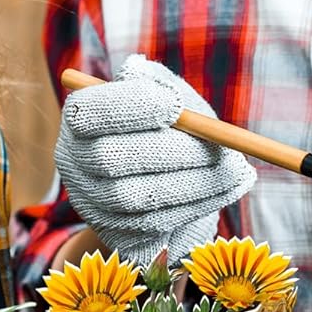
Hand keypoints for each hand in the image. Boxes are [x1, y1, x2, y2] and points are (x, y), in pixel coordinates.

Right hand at [53, 54, 255, 267]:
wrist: (165, 178)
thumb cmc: (166, 126)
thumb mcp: (165, 96)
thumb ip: (159, 84)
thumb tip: (147, 77)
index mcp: (79, 118)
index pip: (88, 112)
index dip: (129, 108)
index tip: (175, 106)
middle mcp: (74, 161)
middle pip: (110, 159)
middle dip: (172, 152)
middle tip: (220, 148)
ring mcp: (91, 203)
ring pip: (137, 197)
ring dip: (194, 183)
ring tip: (237, 168)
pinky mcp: (116, 234)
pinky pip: (156, 224)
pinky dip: (198, 206)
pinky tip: (226, 188)